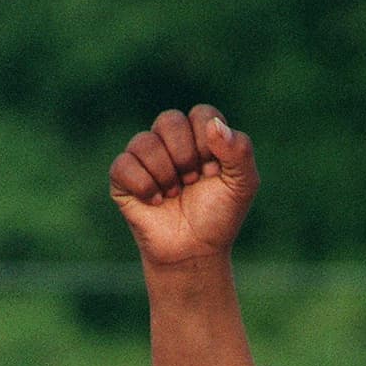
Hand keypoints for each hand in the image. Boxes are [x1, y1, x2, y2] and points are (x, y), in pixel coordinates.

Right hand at [109, 106, 258, 268]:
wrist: (195, 252)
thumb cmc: (218, 217)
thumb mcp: (242, 186)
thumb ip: (240, 152)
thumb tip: (214, 125)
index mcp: (199, 136)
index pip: (201, 114)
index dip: (208, 143)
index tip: (214, 171)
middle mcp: (170, 141)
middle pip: (169, 120)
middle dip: (185, 156)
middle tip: (193, 181)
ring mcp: (144, 157)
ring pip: (144, 142)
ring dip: (165, 175)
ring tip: (175, 195)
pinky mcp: (123, 177)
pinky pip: (123, 165)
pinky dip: (144, 186)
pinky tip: (156, 202)